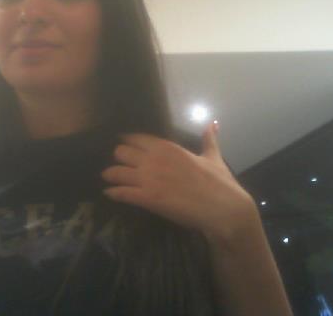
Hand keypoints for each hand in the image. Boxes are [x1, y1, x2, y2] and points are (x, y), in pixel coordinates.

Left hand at [100, 122, 257, 243]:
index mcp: (168, 147)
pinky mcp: (147, 198)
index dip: (127, 140)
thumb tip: (213, 123)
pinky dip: (113, 193)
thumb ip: (208, 139)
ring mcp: (149, 179)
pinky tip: (109, 194)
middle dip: (118, 158)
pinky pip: (121, 193)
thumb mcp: (213, 156)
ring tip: (108, 178)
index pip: (137, 138)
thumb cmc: (220, 182)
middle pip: (121, 152)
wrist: (224, 209)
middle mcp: (154, 159)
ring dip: (111, 175)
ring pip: (115, 171)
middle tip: (118, 163)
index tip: (122, 142)